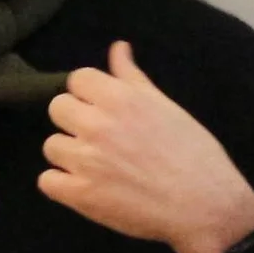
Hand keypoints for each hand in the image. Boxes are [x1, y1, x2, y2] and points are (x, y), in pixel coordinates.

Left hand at [39, 41, 253, 252]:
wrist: (206, 205)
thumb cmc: (195, 154)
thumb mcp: (166, 106)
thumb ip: (133, 78)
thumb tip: (118, 47)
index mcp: (120, 98)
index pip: (77, 79)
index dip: (88, 94)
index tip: (102, 110)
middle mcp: (97, 124)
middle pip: (57, 108)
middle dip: (74, 121)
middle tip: (99, 139)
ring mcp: (86, 160)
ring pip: (51, 145)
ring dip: (68, 155)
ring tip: (96, 167)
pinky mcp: (80, 194)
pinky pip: (47, 181)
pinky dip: (62, 185)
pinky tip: (86, 188)